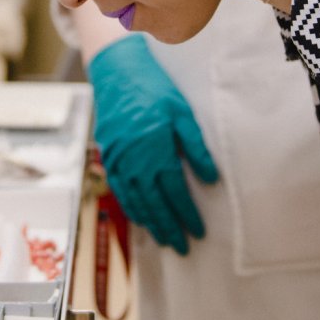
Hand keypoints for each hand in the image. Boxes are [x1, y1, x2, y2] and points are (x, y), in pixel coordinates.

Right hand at [88, 35, 218, 253]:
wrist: (117, 72)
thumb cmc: (155, 89)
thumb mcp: (182, 113)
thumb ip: (196, 147)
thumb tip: (211, 178)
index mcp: (155, 149)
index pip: (175, 191)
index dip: (187, 214)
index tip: (199, 231)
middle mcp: (134, 160)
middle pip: (154, 203)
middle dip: (169, 227)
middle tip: (182, 247)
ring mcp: (118, 160)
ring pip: (135, 201)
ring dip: (151, 223)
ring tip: (165, 240)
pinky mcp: (108, 156)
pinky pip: (119, 190)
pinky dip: (131, 207)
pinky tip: (141, 218)